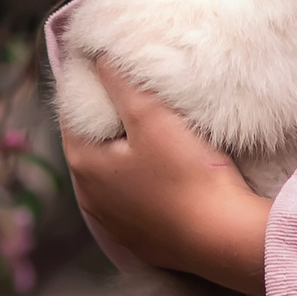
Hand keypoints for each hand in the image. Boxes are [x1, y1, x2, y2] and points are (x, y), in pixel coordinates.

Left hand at [62, 61, 269, 295]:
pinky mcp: (143, 241)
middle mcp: (91, 199)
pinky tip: (165, 172)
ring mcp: (116, 225)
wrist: (224, 237)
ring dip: (125, 152)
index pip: (72, 113)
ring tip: (150, 129)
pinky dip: (143, 181)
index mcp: (85, 166)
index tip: (102, 63)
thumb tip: (96, 54)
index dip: (86, 86)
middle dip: (108, 118)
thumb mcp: (152, 116)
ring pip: (113, 174)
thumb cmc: (187, 173)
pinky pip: (135, 200)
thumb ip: (121, 81)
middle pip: (92, 144)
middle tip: (130, 90)